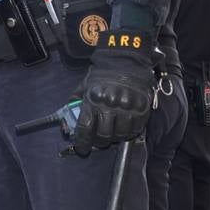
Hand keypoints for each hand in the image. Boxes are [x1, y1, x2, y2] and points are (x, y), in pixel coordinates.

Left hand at [69, 38, 154, 155]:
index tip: (82, 149)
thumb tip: (67, 126)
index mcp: (93, 98)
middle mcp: (111, 103)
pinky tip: (124, 129)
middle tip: (99, 140)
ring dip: (115, 138)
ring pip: (120, 134)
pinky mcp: (142, 107)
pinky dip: (129, 133)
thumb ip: (74, 105)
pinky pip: (135, 129)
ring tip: (113, 133)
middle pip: (104, 134)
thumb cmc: (102, 76)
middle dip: (99, 141)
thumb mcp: (84, 87)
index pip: (85, 128)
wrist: (126, 60)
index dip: (82, 143)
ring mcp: (128, 106)